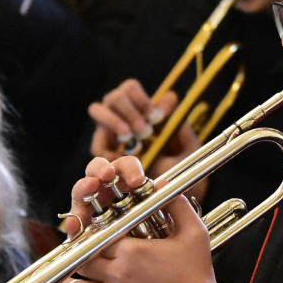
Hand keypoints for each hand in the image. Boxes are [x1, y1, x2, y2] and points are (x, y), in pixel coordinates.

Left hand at [59, 156, 225, 282]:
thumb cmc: (197, 274)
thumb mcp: (194, 233)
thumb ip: (177, 206)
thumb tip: (163, 185)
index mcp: (132, 250)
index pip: (99, 236)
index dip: (95, 233)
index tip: (97, 233)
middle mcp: (117, 272)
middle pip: (83, 258)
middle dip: (81, 254)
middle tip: (82, 251)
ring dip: (70, 279)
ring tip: (69, 273)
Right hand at [88, 81, 203, 197]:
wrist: (170, 193)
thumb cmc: (178, 166)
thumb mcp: (186, 146)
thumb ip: (178, 123)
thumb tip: (169, 97)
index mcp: (140, 109)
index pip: (130, 88)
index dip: (140, 97)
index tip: (154, 116)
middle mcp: (122, 116)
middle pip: (113, 97)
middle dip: (128, 109)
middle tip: (143, 129)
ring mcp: (109, 133)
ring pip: (97, 110)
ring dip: (113, 119)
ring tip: (128, 134)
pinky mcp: (101, 153)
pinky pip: (96, 144)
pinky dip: (106, 147)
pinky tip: (120, 157)